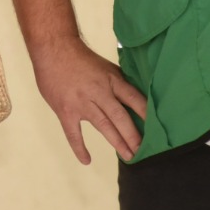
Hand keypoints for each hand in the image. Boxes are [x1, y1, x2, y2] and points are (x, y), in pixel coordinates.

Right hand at [32, 38, 147, 163]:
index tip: (156, 129)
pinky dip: (79, 148)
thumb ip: (118, 84)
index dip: (145, 114)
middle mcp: (99, 92)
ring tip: (129, 157)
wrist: (53, 49)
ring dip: (117, 142)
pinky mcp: (66, 111)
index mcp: (111, 80)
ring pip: (103, 126)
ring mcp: (82, 103)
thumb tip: (134, 100)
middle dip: (133, 136)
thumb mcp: (106, 67)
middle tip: (143, 152)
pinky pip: (73, 133)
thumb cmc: (81, 58)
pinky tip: (87, 160)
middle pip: (120, 117)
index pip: (133, 98)